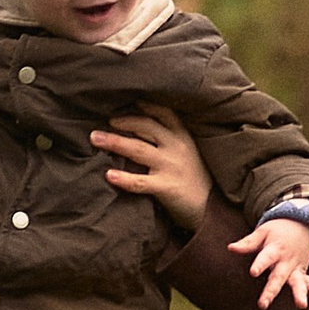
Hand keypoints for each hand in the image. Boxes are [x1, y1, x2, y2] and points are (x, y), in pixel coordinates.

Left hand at [91, 105, 208, 234]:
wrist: (213, 208)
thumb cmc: (197, 179)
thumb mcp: (188, 152)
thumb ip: (168, 141)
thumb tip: (138, 130)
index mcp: (182, 136)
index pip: (163, 112)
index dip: (144, 105)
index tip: (127, 100)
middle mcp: (176, 147)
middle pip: (146, 126)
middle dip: (123, 121)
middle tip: (103, 120)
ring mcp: (171, 166)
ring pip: (138, 149)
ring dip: (115, 142)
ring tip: (95, 138)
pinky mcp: (167, 187)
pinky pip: (140, 181)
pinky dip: (124, 178)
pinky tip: (109, 175)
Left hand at [232, 215, 308, 309]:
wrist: (302, 223)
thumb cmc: (277, 230)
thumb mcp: (262, 232)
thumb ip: (248, 243)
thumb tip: (230, 248)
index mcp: (274, 249)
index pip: (266, 257)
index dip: (260, 264)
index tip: (253, 273)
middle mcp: (286, 261)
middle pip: (278, 276)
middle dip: (272, 290)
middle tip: (263, 304)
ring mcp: (296, 268)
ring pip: (298, 282)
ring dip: (300, 293)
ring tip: (302, 305)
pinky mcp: (303, 273)